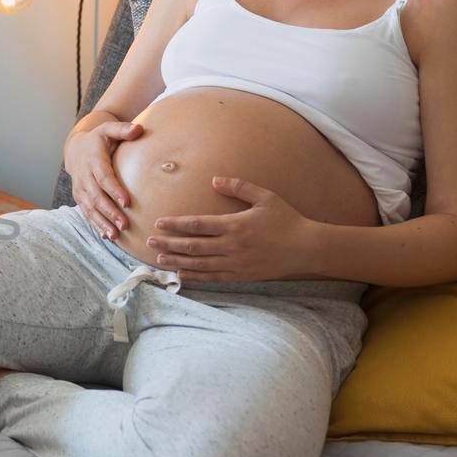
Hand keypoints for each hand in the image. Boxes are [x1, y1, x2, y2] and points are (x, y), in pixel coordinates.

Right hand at [65, 119, 143, 239]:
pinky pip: (87, 213)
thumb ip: (123, 130)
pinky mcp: (80, 198)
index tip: (127, 202)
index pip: (103, 177)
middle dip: (109, 212)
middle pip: (96, 197)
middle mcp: (84, 176)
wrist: (76, 149)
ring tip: (115, 235)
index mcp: (93, 160)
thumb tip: (139, 130)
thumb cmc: (99, 139)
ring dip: (102, 222)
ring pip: (90, 208)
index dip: (114, 190)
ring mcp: (80, 189)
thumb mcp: (109, 129)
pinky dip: (96, 225)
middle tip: (124, 224)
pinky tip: (107, 236)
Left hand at [145, 176, 319, 282]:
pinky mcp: (241, 275)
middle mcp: (231, 246)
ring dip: (177, 261)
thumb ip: (239, 187)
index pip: (197, 225)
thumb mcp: (265, 197)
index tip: (159, 222)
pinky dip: (196, 276)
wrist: (306, 248)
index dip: (176, 224)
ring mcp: (236, 263)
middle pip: (192, 246)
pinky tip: (181, 275)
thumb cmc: (287, 219)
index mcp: (234, 225)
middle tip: (149, 242)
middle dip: (169, 244)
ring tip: (159, 259)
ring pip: (199, 264)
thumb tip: (214, 179)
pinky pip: (213, 278)